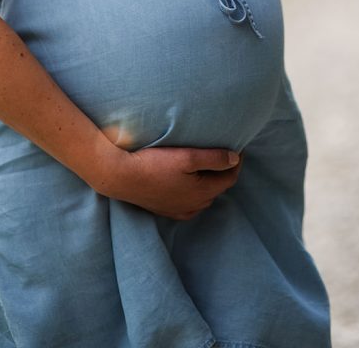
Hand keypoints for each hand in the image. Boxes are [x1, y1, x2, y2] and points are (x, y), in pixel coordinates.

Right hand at [111, 146, 242, 219]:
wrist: (121, 176)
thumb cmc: (154, 164)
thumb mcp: (187, 156)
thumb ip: (214, 158)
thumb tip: (235, 159)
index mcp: (202, 193)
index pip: (230, 178)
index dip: (236, 162)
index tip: (238, 147)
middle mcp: (193, 206)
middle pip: (217, 188)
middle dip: (223, 171)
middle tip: (223, 153)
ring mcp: (178, 210)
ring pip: (203, 197)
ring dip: (209, 182)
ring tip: (207, 164)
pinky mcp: (165, 209)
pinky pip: (189, 203)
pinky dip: (195, 191)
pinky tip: (188, 181)